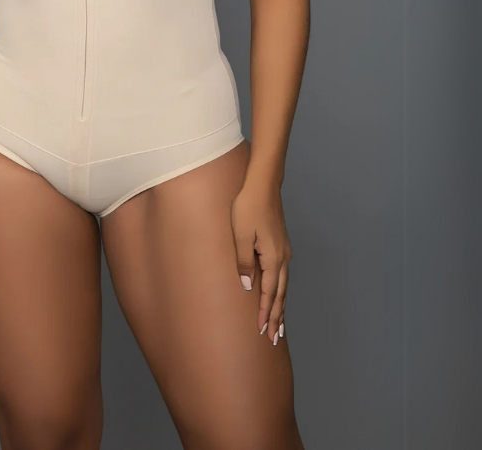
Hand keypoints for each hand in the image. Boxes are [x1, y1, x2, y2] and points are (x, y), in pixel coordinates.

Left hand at [230, 183, 292, 345]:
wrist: (263, 185)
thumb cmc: (248, 207)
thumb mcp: (240, 234)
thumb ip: (244, 262)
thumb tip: (247, 287)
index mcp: (273, 258)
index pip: (270, 293)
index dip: (265, 313)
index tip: (262, 332)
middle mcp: (282, 258)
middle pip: (281, 295)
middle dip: (277, 317)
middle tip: (275, 339)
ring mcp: (284, 252)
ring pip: (284, 287)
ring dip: (281, 307)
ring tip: (279, 326)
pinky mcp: (281, 246)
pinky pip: (283, 276)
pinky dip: (281, 292)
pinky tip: (279, 296)